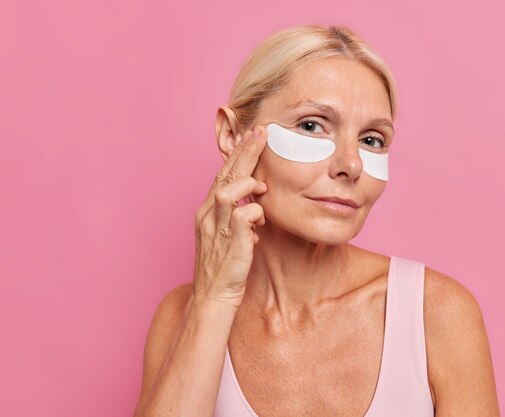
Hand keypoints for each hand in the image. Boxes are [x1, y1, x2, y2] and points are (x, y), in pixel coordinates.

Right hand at [191, 125, 267, 308]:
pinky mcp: (230, 242)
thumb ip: (240, 218)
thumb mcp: (230, 236)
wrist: (213, 297)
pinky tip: (260, 219)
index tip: (250, 137)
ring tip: (261, 185)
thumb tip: (255, 208)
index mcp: (208, 211)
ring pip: (229, 190)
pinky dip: (254, 212)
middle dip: (244, 152)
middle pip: (226, 175)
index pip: (222, 175)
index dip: (237, 155)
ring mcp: (216, 227)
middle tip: (260, 132)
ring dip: (248, 182)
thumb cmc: (224, 268)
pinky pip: (243, 216)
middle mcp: (208, 214)